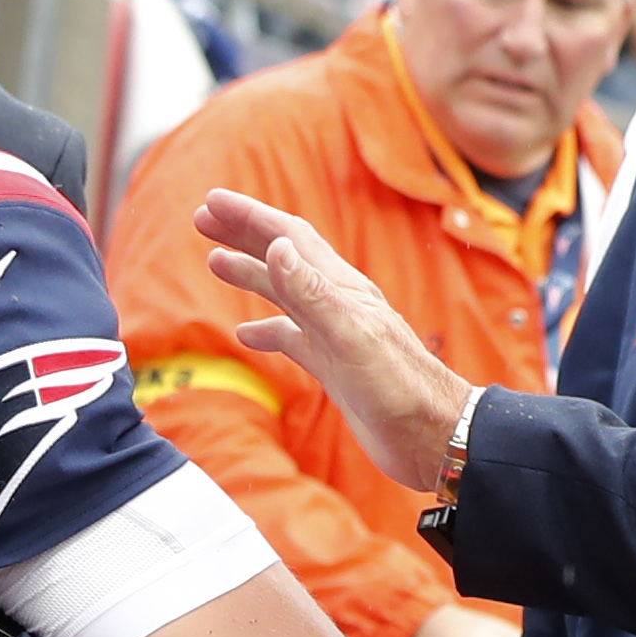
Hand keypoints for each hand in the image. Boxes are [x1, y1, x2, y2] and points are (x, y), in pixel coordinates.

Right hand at [197, 187, 474, 488]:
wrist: (432, 436)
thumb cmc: (399, 388)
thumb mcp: (351, 337)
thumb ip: (312, 293)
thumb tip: (277, 248)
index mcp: (340, 289)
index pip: (289, 239)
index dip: (249, 217)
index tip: (212, 201)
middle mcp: (336, 304)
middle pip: (283, 256)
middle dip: (243, 234)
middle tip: (203, 219)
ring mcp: (334, 334)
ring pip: (284, 293)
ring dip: (250, 273)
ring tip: (214, 262)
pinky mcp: (333, 365)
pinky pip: (291, 338)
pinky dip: (265, 331)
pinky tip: (245, 335)